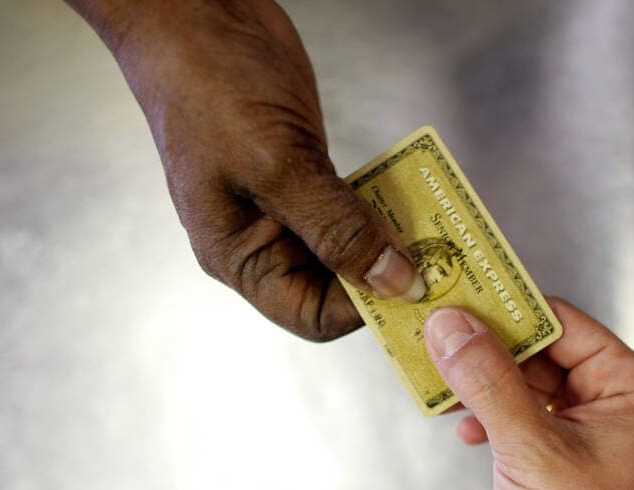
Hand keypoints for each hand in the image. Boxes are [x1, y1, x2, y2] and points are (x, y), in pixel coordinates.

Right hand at [67, 0, 424, 339]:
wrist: (196, 12)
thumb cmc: (209, 85)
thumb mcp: (277, 165)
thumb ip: (337, 229)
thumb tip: (393, 281)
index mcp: (238, 255)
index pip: (311, 315)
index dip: (363, 309)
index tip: (413, 288)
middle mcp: (263, 241)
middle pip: (335, 287)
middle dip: (384, 277)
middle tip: (438, 263)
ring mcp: (285, 207)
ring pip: (348, 247)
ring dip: (389, 242)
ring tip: (433, 234)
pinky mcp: (306, 175)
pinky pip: (350, 208)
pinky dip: (380, 208)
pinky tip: (412, 202)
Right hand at [425, 298, 633, 489]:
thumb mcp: (532, 451)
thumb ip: (489, 382)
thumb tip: (453, 327)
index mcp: (629, 386)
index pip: (562, 322)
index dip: (508, 309)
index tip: (459, 296)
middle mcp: (614, 401)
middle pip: (541, 350)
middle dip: (488, 351)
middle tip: (438, 339)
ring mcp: (590, 430)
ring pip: (526, 384)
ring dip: (485, 387)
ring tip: (445, 389)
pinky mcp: (565, 455)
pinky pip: (523, 416)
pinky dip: (493, 419)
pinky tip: (468, 432)